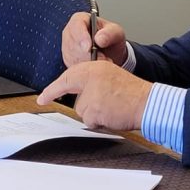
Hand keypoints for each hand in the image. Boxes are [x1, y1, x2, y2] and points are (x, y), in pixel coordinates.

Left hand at [36, 61, 151, 130]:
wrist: (147, 101)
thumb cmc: (133, 93)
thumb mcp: (111, 78)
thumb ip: (94, 83)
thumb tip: (80, 96)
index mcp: (94, 68)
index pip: (67, 77)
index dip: (52, 89)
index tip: (42, 98)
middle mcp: (90, 77)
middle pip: (77, 100)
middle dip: (87, 107)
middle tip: (101, 106)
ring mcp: (91, 93)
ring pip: (83, 111)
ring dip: (96, 114)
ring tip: (113, 107)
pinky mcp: (93, 108)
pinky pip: (90, 120)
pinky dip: (101, 121)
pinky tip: (113, 114)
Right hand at [61, 13, 127, 66]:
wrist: (110, 53)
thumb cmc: (110, 38)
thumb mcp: (116, 32)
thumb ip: (110, 33)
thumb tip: (99, 38)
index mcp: (80, 20)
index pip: (76, 25)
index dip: (81, 37)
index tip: (88, 47)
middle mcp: (71, 32)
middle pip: (72, 43)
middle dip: (87, 54)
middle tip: (101, 58)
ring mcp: (68, 47)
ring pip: (72, 57)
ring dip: (87, 63)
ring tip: (102, 62)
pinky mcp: (68, 60)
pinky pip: (72, 67)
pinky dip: (84, 69)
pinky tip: (94, 67)